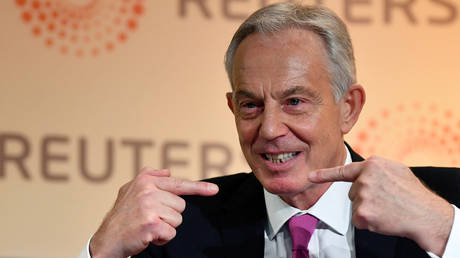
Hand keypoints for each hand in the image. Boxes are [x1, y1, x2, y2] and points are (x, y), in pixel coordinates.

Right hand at [89, 167, 218, 257]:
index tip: (214, 190)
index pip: (178, 183)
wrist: (106, 239)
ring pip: (178, 219)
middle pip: (180, 206)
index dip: (199, 188)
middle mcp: (148, 191)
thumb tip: (167, 171)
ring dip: (165, 227)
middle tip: (150, 218)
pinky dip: (162, 238)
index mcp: (146, 181)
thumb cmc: (121, 216)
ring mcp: (149, 207)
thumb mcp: (130, 190)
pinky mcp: (151, 224)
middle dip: (169, 215)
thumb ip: (149, 177)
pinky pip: (171, 232)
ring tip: (148, 226)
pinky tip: (148, 235)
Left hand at [308, 155, 453, 255]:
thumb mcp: (396, 170)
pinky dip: (368, 222)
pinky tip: (383, 218)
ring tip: (388, 208)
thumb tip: (363, 170)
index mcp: (372, 165)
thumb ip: (376, 168)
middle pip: (353, 192)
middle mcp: (364, 178)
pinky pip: (358, 220)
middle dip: (366, 197)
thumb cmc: (413, 193)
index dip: (324, 174)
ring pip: (356, 206)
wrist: (425, 214)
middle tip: (387, 200)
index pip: (344, 170)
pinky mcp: (362, 213)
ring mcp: (362, 196)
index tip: (310, 176)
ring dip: (368, 210)